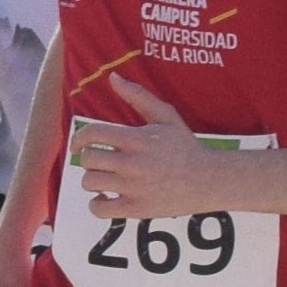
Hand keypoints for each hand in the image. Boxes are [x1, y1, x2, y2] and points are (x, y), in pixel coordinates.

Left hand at [62, 87, 241, 217]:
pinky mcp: (136, 209)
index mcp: (136, 139)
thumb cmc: (184, 146)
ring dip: (92, 180)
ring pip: (90, 182)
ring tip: (104, 179)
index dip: (78, 138)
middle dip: (89, 159)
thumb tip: (113, 77)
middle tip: (99, 161)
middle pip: (88, 159)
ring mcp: (133, 188)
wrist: (208, 180)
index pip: (92, 134)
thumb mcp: (166, 116)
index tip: (78, 144)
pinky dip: (96, 204)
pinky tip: (106, 197)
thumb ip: (138, 96)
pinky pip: (99, 209)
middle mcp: (132, 163)